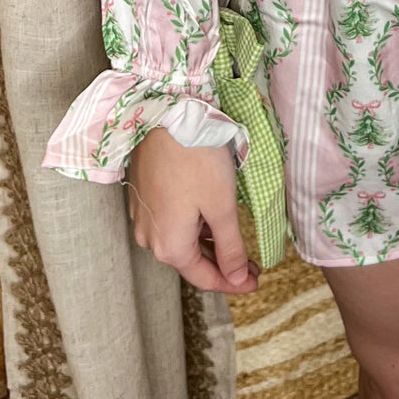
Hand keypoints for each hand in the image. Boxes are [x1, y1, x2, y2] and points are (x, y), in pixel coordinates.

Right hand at [126, 126, 260, 294]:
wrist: (165, 115)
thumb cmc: (197, 159)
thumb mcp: (221, 206)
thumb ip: (230, 248)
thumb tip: (237, 279)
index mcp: (169, 247)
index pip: (204, 278)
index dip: (233, 283)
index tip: (256, 283)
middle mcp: (150, 238)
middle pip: (190, 261)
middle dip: (222, 265)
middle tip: (252, 265)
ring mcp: (142, 217)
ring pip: (180, 241)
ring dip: (208, 244)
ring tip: (236, 242)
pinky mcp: (142, 197)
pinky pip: (170, 222)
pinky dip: (192, 226)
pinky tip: (210, 219)